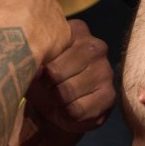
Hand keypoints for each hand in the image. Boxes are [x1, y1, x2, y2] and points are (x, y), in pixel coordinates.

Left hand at [25, 19, 115, 133]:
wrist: (55, 108)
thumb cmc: (43, 78)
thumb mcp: (36, 63)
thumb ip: (34, 57)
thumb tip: (37, 71)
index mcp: (77, 31)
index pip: (50, 48)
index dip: (38, 65)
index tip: (37, 72)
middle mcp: (96, 47)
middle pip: (56, 72)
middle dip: (46, 85)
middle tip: (48, 88)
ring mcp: (105, 71)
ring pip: (66, 92)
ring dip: (56, 101)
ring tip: (57, 98)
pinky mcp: (109, 96)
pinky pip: (77, 109)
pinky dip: (67, 114)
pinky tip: (69, 109)